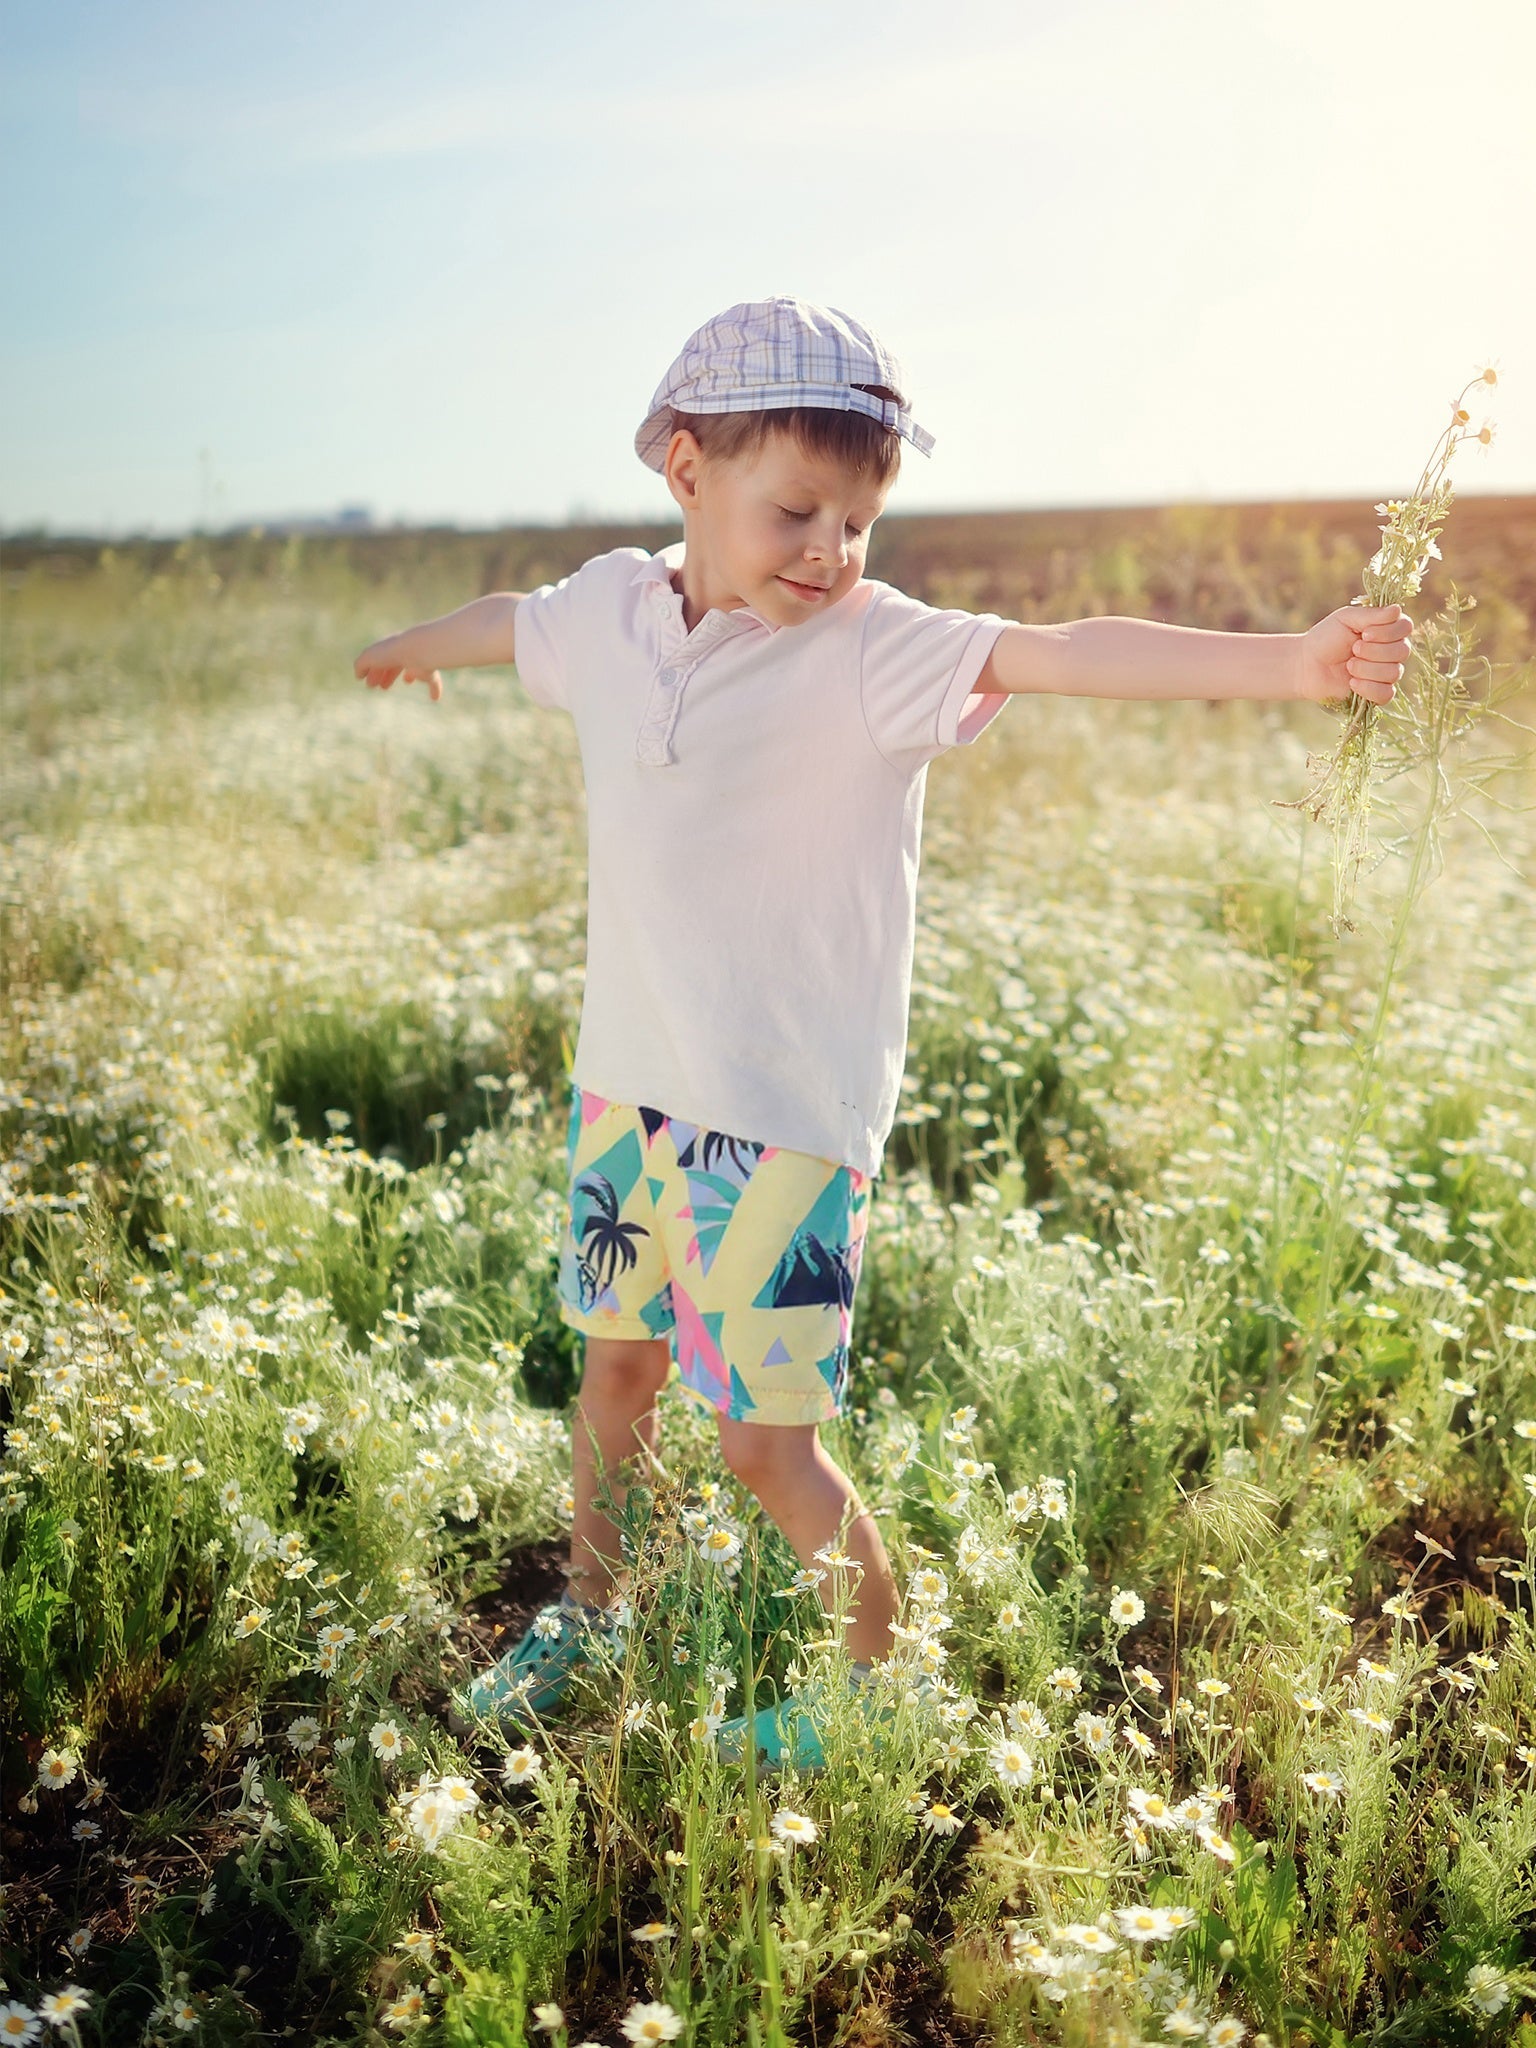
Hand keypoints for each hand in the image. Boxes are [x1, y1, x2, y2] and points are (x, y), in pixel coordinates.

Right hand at [355, 633, 443, 702]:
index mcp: (388, 648)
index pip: (378, 660)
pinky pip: (433, 680)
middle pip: (394, 664)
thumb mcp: (369, 657)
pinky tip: (435, 699)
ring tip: (406, 682)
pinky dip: (434, 689)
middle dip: (387, 674)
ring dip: (407, 675)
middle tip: (381, 687)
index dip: (372, 671)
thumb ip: (361, 665)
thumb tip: (358, 675)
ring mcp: (418, 661)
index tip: (369, 684)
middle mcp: (403, 653)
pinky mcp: (429, 671)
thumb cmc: (391, 653)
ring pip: (412, 668)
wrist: (417, 651)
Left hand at [1297, 603, 1412, 706]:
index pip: (1406, 627)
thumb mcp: (1346, 619)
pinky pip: (1386, 694)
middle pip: (1402, 651)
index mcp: (1387, 628)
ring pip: (1394, 673)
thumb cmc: (1326, 638)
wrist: (1306, 665)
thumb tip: (1397, 610)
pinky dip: (1369, 688)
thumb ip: (1371, 615)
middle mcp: (1391, 650)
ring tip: (1349, 665)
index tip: (1365, 633)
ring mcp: (1386, 672)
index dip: (1388, 632)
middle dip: (1374, 651)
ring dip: (1367, 669)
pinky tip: (1352, 682)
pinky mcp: (1377, 692)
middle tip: (1353, 649)